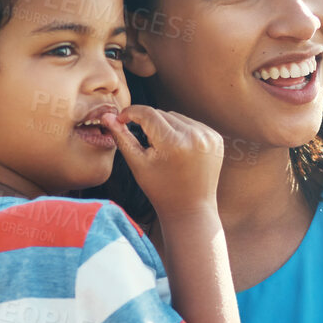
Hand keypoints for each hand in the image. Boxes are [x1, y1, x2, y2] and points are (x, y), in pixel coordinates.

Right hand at [102, 104, 226, 218]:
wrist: (191, 209)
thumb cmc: (160, 190)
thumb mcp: (137, 163)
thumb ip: (122, 137)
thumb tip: (106, 115)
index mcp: (173, 143)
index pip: (147, 113)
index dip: (131, 113)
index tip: (121, 117)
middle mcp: (194, 136)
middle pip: (163, 114)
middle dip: (150, 124)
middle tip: (148, 145)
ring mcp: (208, 137)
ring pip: (177, 117)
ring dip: (167, 127)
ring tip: (165, 150)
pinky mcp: (216, 139)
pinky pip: (192, 124)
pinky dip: (182, 132)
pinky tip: (179, 150)